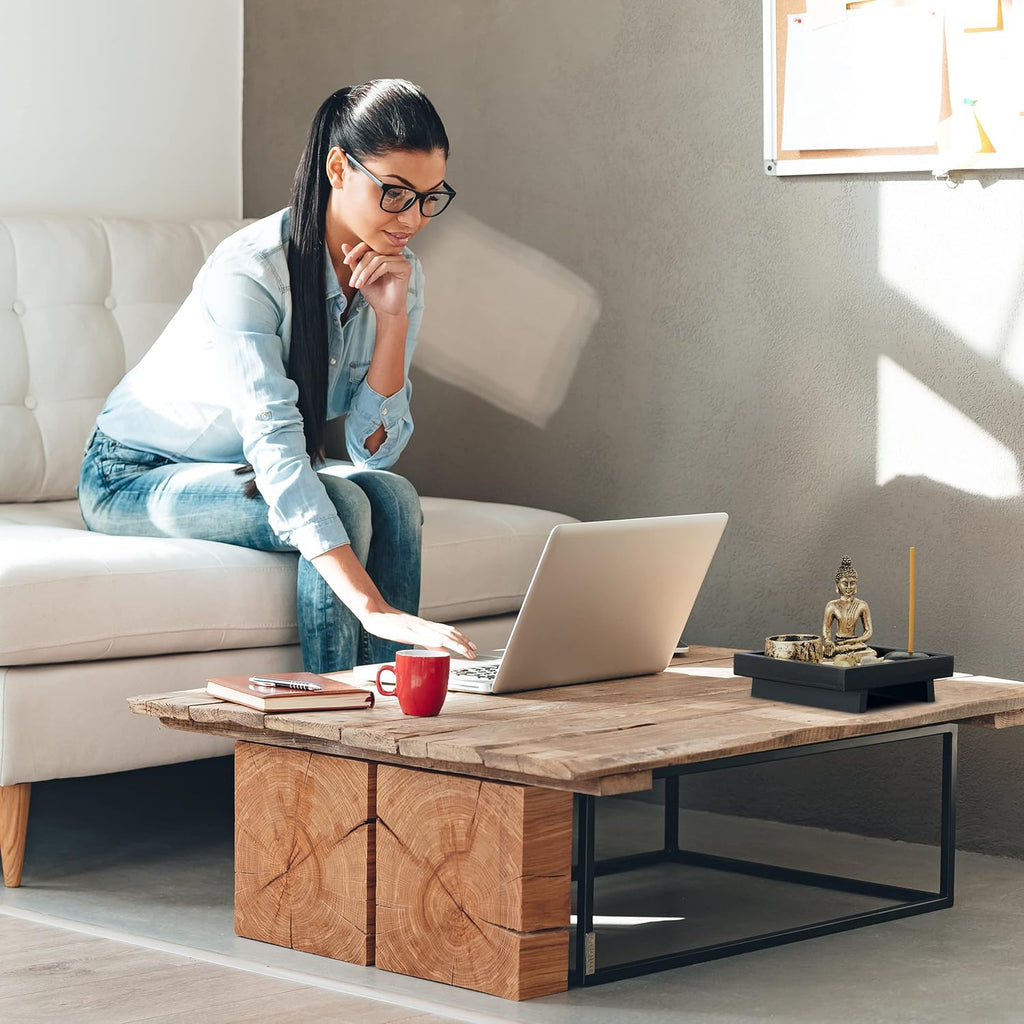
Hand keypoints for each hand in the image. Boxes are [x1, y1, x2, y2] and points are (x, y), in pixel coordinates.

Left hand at [341, 242, 410, 318]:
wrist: (385, 310)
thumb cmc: (375, 294)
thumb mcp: (360, 275)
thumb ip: (355, 261)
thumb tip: (344, 245)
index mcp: (383, 254)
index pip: (368, 245)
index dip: (355, 252)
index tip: (345, 262)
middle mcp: (393, 254)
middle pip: (371, 253)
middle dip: (359, 268)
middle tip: (353, 281)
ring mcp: (400, 260)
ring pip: (377, 259)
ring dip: (365, 272)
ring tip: (360, 284)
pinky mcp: (405, 267)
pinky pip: (385, 265)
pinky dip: (374, 274)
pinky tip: (370, 282)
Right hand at [358, 606, 477, 659]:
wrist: (374, 612)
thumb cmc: (391, 624)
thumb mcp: (412, 634)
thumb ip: (426, 640)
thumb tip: (440, 650)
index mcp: (425, 626)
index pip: (449, 631)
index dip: (462, 638)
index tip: (472, 647)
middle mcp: (423, 625)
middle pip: (448, 633)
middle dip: (462, 644)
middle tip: (473, 652)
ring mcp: (415, 627)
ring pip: (438, 634)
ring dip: (454, 643)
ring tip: (464, 650)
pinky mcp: (405, 630)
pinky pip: (420, 635)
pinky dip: (432, 639)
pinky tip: (440, 643)